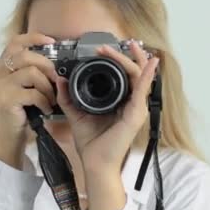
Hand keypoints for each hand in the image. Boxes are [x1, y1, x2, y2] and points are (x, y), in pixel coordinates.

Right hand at [0, 32, 57, 168]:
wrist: (9, 140)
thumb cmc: (21, 115)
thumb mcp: (25, 90)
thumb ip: (33, 73)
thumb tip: (56, 63)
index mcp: (1, 69)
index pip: (15, 42)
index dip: (34, 37)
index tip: (51, 41)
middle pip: (25, 55)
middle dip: (47, 66)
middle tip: (56, 80)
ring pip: (31, 72)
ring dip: (47, 86)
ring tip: (50, 99)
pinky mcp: (5, 100)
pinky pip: (33, 93)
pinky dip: (44, 100)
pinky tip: (46, 109)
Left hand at [55, 41, 159, 173]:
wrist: (95, 163)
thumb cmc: (91, 143)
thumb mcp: (76, 113)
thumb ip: (68, 96)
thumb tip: (60, 78)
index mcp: (122, 102)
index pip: (126, 76)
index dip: (119, 59)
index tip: (104, 49)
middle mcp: (133, 103)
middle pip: (135, 72)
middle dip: (124, 55)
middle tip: (106, 46)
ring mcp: (137, 109)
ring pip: (140, 77)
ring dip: (132, 59)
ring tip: (124, 47)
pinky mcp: (136, 115)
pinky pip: (143, 91)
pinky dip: (146, 76)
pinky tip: (149, 65)